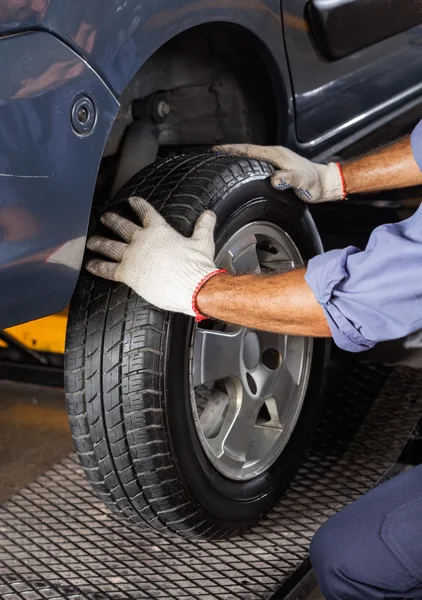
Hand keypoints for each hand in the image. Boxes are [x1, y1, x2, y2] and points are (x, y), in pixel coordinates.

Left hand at [86, 197, 225, 318]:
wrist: (192, 286)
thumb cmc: (197, 266)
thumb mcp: (203, 242)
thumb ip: (203, 226)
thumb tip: (209, 214)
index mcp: (159, 230)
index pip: (146, 212)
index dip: (138, 205)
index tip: (132, 201)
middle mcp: (142, 240)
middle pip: (122, 226)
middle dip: (112, 220)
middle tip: (104, 217)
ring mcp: (132, 256)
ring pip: (110, 246)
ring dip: (99, 242)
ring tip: (92, 241)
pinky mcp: (127, 273)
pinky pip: (107, 269)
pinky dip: (98, 267)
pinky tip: (90, 264)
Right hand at [214, 144, 345, 202]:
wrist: (325, 183)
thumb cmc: (314, 184)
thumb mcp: (302, 182)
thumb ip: (289, 179)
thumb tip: (274, 180)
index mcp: (276, 155)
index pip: (249, 150)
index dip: (232, 150)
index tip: (216, 150)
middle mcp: (274, 154)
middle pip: (247, 151)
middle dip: (229, 152)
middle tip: (213, 155)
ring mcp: (276, 160)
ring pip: (251, 156)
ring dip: (237, 157)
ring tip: (222, 162)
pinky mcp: (277, 167)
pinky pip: (257, 163)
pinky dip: (246, 164)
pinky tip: (241, 170)